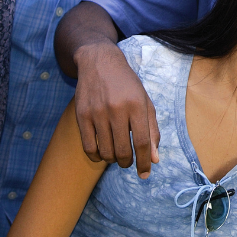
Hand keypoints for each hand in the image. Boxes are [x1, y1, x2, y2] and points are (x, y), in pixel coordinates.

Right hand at [71, 42, 159, 177]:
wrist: (100, 63)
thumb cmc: (127, 86)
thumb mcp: (145, 103)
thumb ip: (152, 131)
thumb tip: (155, 160)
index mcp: (137, 105)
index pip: (143, 142)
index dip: (145, 162)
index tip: (145, 173)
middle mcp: (117, 108)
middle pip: (123, 150)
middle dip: (128, 163)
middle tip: (128, 162)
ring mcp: (97, 112)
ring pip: (106, 152)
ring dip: (113, 160)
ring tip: (116, 155)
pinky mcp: (81, 115)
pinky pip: (88, 147)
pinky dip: (96, 156)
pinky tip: (101, 153)